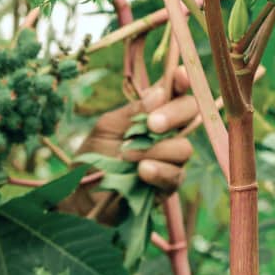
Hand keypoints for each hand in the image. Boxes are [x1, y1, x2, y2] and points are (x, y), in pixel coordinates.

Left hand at [64, 70, 201, 222]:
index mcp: (152, 112)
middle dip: (174, 115)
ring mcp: (170, 159)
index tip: (178, 77)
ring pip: (184, 147)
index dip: (182, 80)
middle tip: (152, 125)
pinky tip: (141, 172)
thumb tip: (160, 93)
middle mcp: (167, 132)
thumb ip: (133, 112)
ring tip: (129, 158)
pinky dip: (159, 171)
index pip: (176, 90)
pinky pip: (176, 175)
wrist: (83, 197)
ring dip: (157, 150)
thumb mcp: (107, 128)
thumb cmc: (93, 159)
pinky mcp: (168, 185)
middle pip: (191, 113)